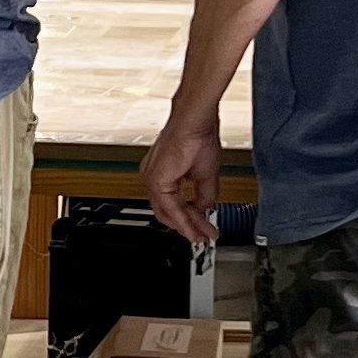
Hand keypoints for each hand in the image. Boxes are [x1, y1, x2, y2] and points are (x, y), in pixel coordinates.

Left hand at [142, 105, 221, 244]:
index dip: (190, 218)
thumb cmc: (198, 137)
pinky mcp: (156, 181)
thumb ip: (203, 195)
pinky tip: (194, 228)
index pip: (174, 203)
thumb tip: (205, 208)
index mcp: (164, 174)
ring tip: (203, 235)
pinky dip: (183, 220)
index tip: (203, 228)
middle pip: (169, 211)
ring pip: (169, 213)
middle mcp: (154, 177)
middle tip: (204, 235)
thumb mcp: (205, 175)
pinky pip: (170, 208)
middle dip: (189, 226)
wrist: (194, 122)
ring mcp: (152, 179)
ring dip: (188, 226)